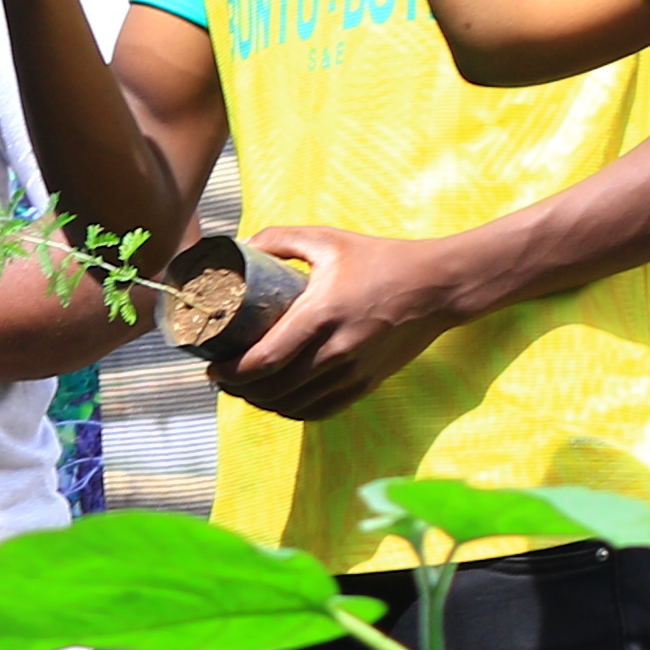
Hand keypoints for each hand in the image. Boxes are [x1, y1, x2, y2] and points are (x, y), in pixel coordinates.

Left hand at [220, 222, 484, 419]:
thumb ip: (280, 238)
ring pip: (293, 405)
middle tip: (220, 378)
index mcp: (322, 314)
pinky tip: (277, 401)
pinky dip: (292, 411)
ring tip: (242, 389)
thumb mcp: (329, 239)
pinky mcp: (368, 384)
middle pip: (272, 388)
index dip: (230, 372)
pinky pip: (320, 410)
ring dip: (261, 403)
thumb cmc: (381, 259)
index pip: (264, 360)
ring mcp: (354, 372)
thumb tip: (239, 244)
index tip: (211, 368)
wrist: (439, 286)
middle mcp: (337, 350)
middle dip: (238, 389)